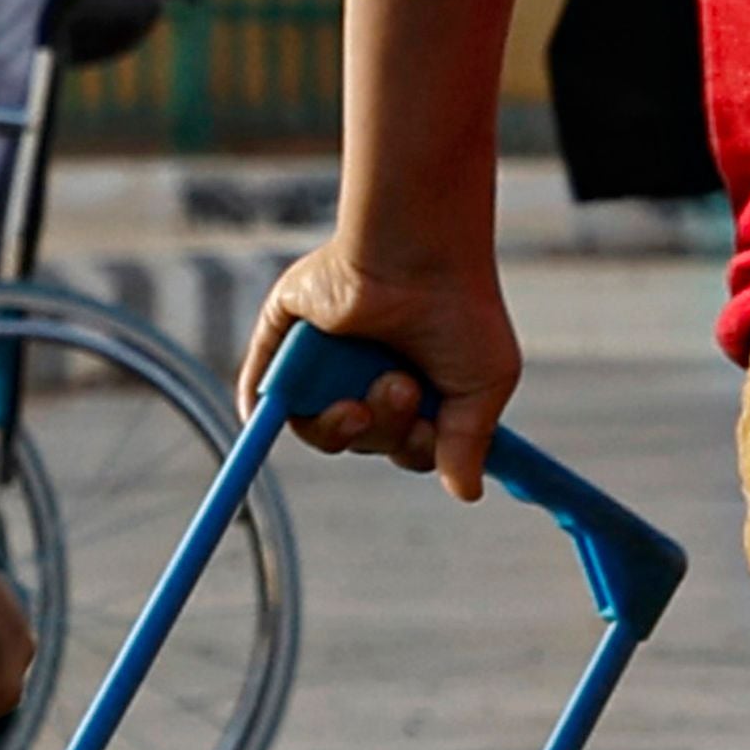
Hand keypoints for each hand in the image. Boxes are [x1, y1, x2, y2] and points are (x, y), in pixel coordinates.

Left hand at [261, 234, 521, 498]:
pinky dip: (266, 411)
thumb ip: (469, 442)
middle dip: (385, 429)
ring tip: (375, 382)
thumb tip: (466, 495)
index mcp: (415, 384)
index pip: (405, 443)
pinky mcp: (286, 343)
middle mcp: (367, 376)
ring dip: (342, 425)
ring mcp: (325, 362)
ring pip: (319, 428)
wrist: (418, 255)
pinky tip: (275, 415)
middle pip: (363, 440)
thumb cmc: (462, 312)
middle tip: (401, 387)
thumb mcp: (483, 385)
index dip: (414, 447)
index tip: (427, 433)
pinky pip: (265, 396)